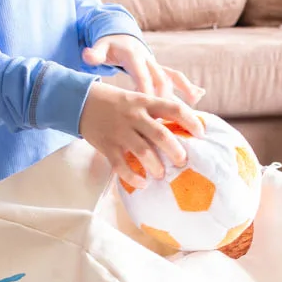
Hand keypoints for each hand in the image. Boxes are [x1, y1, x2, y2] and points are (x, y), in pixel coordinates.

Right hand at [79, 81, 204, 186]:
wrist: (81, 100)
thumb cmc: (117, 102)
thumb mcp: (138, 98)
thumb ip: (158, 109)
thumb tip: (186, 123)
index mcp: (145, 102)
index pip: (174, 109)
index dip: (190, 121)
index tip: (201, 134)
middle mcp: (134, 116)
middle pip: (161, 135)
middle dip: (176, 151)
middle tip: (182, 162)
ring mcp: (120, 131)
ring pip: (143, 152)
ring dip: (156, 166)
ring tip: (161, 174)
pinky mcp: (107, 146)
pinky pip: (121, 165)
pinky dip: (133, 177)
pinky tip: (142, 183)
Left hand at [82, 34, 204, 106]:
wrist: (120, 34)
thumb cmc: (110, 46)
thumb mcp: (100, 48)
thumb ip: (95, 54)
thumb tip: (87, 55)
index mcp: (133, 57)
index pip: (142, 78)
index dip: (148, 94)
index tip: (150, 113)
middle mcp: (149, 60)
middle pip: (160, 81)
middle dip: (166, 101)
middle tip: (168, 123)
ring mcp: (156, 65)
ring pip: (172, 79)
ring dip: (182, 94)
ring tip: (192, 110)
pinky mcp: (161, 69)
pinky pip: (177, 77)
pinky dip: (188, 86)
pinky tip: (198, 97)